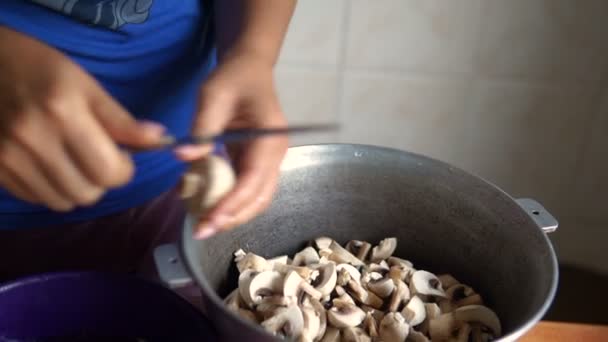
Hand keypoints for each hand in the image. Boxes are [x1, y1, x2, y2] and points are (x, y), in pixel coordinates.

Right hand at [0, 27, 165, 210]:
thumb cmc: (40, 68)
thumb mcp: (86, 84)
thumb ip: (121, 119)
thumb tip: (161, 141)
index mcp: (64, 113)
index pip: (108, 172)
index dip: (124, 170)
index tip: (123, 157)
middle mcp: (33, 139)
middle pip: (88, 193)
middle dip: (102, 181)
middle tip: (99, 159)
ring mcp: (9, 157)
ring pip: (62, 202)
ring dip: (78, 188)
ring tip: (75, 163)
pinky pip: (36, 199)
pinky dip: (51, 189)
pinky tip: (51, 165)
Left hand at [176, 51, 287, 238]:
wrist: (250, 67)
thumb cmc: (234, 77)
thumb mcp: (214, 95)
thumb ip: (202, 127)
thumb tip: (182, 159)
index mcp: (270, 140)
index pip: (253, 181)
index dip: (231, 204)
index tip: (208, 221)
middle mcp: (275, 155)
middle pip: (259, 198)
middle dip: (232, 218)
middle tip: (201, 230)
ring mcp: (268, 160)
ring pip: (255, 199)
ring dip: (231, 214)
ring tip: (201, 223)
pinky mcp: (256, 162)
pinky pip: (245, 188)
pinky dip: (227, 200)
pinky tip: (202, 202)